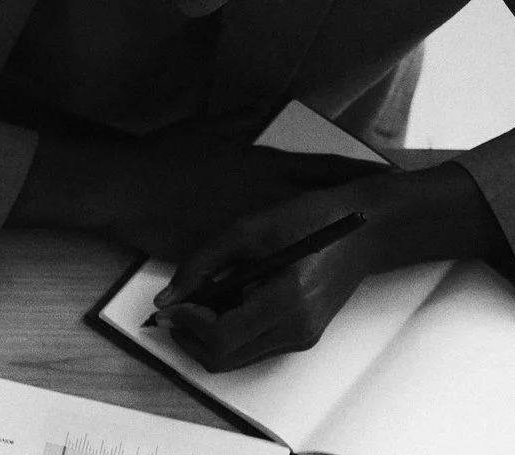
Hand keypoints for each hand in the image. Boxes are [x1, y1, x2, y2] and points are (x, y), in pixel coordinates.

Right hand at [13, 124, 382, 258]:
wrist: (129, 189)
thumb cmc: (164, 156)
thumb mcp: (208, 127)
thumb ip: (242, 119)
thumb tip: (265, 105)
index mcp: (263, 164)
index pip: (323, 167)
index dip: (355, 172)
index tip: (385, 176)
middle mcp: (264, 197)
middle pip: (320, 208)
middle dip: (349, 215)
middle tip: (378, 225)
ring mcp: (245, 230)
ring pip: (290, 245)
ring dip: (312, 254)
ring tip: (338, 262)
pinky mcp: (223, 258)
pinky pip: (250, 271)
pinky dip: (266, 279)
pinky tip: (282, 289)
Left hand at [153, 164, 504, 370]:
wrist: (366, 230)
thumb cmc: (312, 220)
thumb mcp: (250, 229)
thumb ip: (202, 263)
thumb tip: (166, 300)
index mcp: (287, 301)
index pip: (221, 337)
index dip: (187, 324)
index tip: (173, 305)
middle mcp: (295, 329)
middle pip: (222, 359)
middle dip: (190, 338)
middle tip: (176, 311)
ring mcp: (300, 338)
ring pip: (233, 359)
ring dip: (207, 338)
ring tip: (200, 305)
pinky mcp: (301, 338)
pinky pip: (251, 349)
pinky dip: (229, 335)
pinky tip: (226, 306)